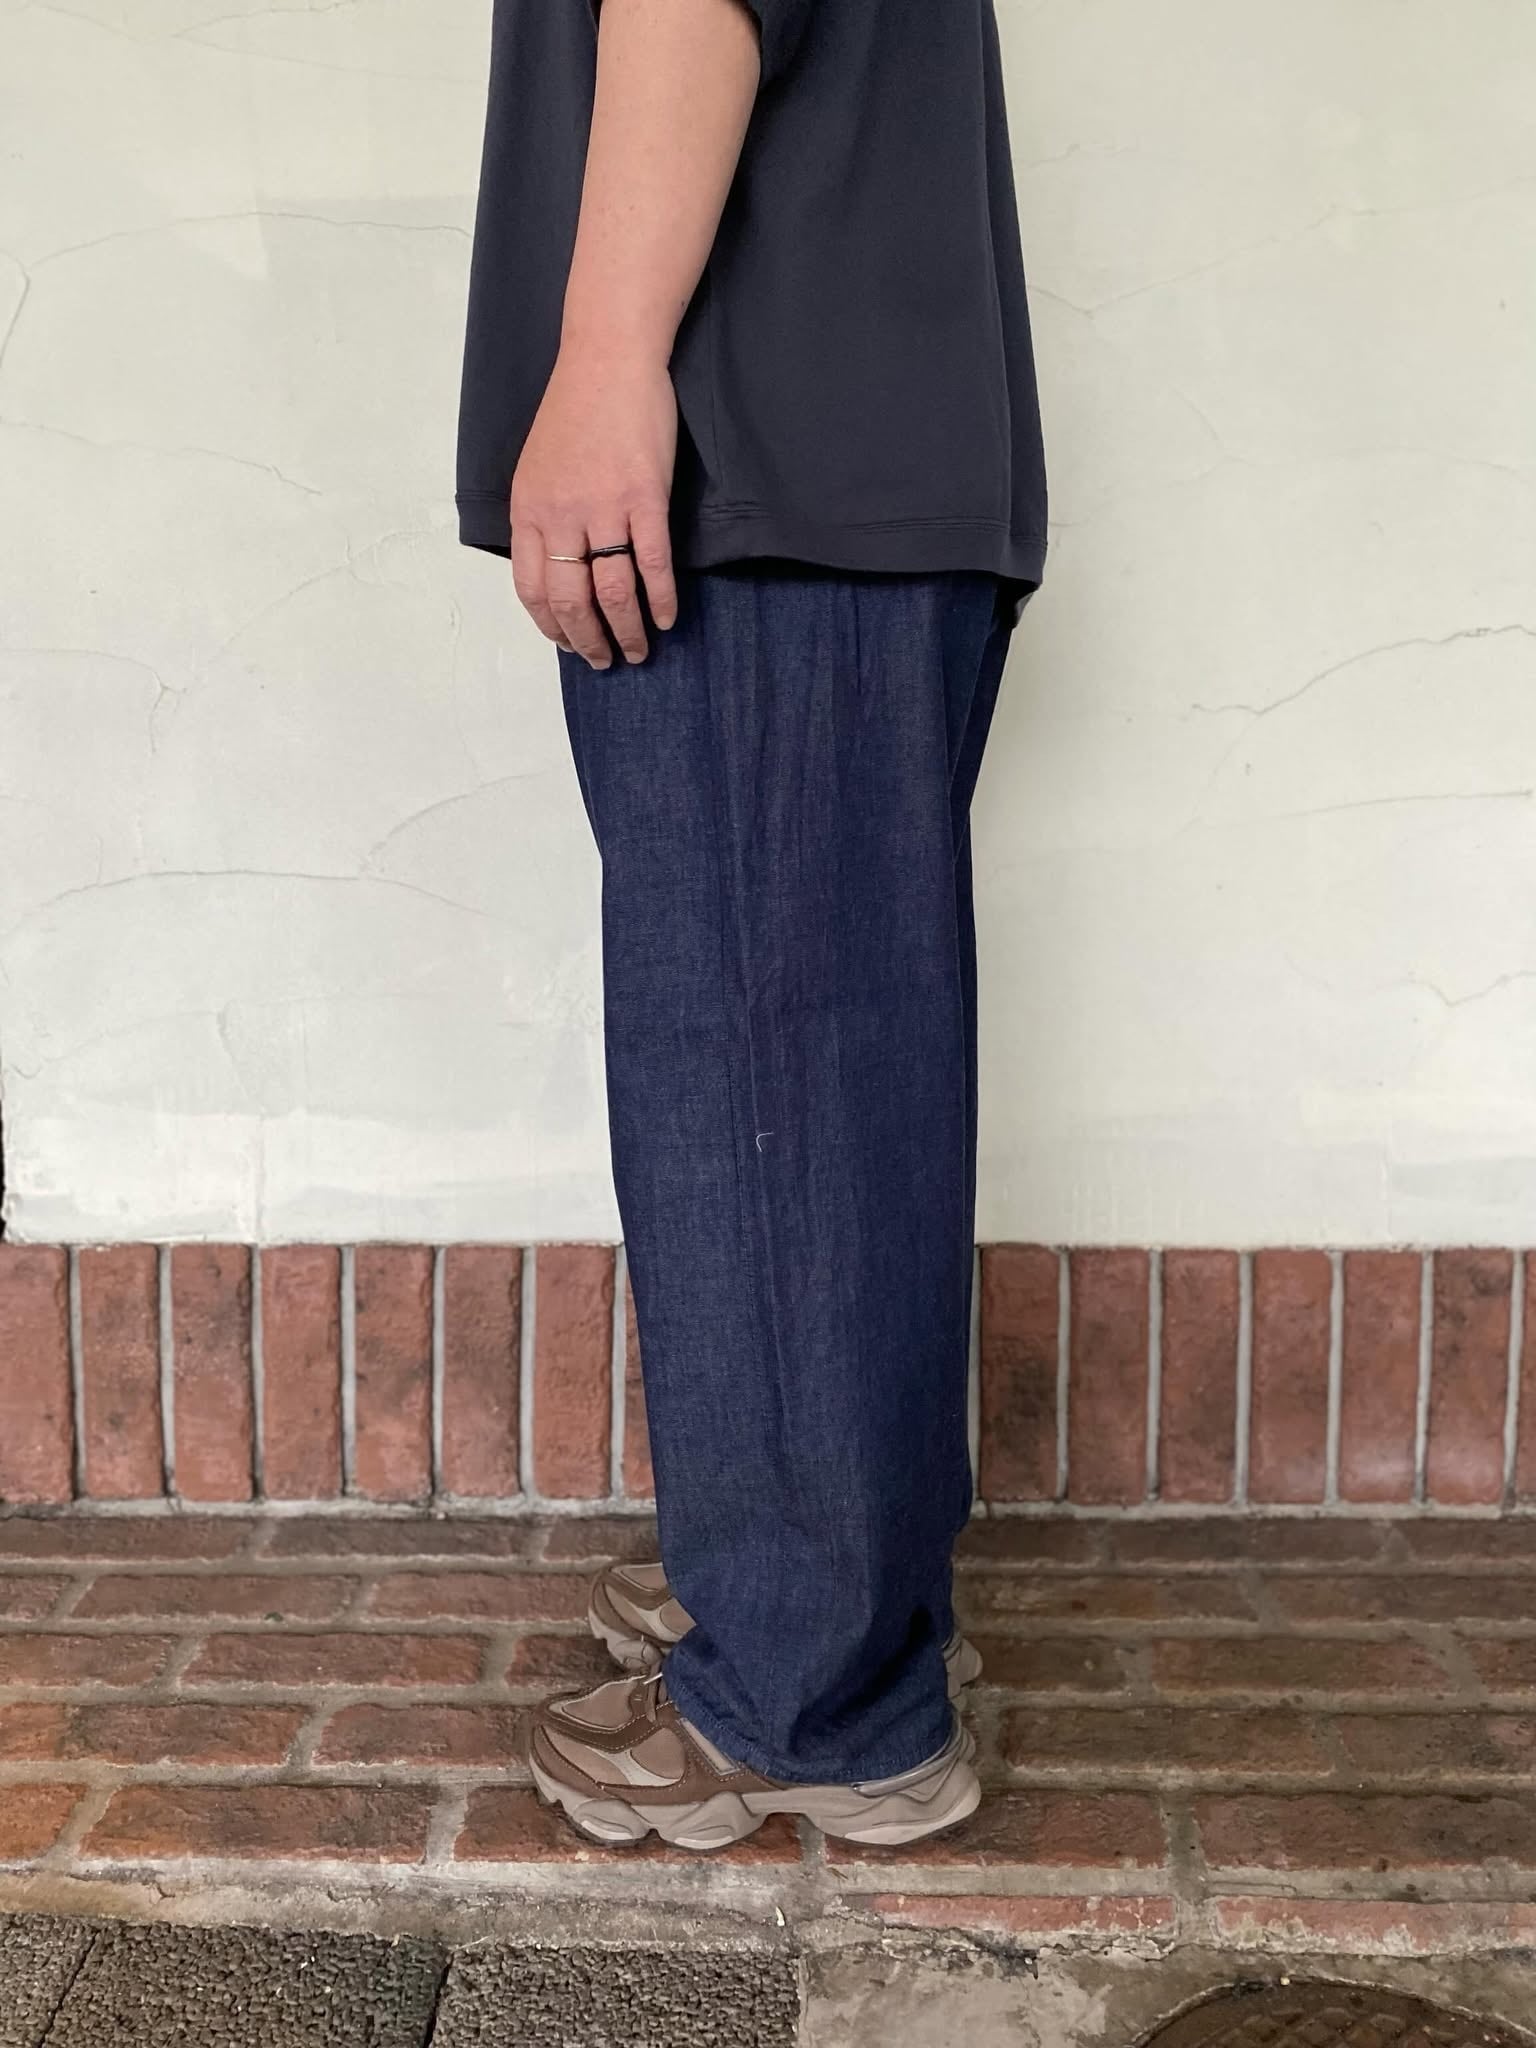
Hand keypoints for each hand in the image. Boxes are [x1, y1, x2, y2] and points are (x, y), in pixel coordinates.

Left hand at [509, 342, 679, 668]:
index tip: (567, 645)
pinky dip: (661, 598)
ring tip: (640, 650)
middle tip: (605, 660)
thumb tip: (557, 564)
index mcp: (529, 509)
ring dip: (627, 630)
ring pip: (612, 591)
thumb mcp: (538, 466)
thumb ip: (543, 516)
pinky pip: (652, 563)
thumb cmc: (577, 409)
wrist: (608, 359)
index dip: (550, 626)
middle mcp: (560, 515)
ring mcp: (604, 507)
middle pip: (571, 600)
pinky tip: (668, 617)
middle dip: (588, 641)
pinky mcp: (645, 498)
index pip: (531, 589)